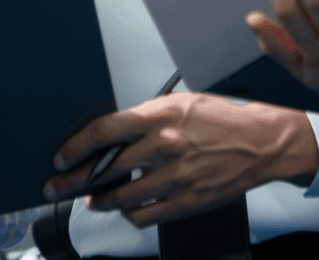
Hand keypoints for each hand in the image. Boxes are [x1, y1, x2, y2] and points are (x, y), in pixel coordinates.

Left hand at [42, 92, 318, 226]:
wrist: (259, 143)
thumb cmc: (219, 120)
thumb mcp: (180, 103)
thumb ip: (146, 117)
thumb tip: (112, 133)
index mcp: (160, 115)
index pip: (104, 131)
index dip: (75, 147)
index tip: (61, 157)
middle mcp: (163, 146)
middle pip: (104, 168)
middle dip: (74, 180)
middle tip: (59, 186)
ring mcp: (174, 177)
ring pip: (120, 197)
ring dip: (100, 200)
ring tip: (93, 198)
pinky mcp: (185, 202)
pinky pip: (143, 216)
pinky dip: (129, 213)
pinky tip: (126, 206)